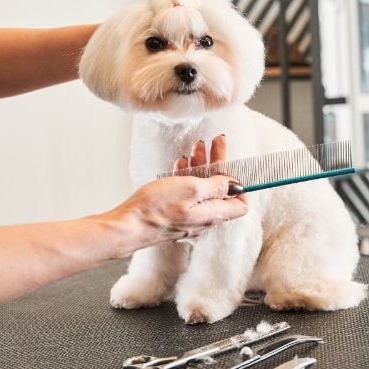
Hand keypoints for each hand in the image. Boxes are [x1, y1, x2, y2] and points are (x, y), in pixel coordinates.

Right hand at [112, 135, 246, 246]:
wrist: (127, 226)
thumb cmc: (157, 208)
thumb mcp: (192, 188)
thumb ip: (217, 186)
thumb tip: (236, 185)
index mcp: (213, 214)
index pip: (241, 204)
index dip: (240, 184)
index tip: (232, 165)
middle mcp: (204, 219)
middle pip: (220, 191)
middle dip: (218, 164)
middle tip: (215, 142)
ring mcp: (188, 218)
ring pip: (202, 191)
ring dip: (201, 167)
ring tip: (196, 148)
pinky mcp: (174, 216)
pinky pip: (187, 196)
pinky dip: (187, 178)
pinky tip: (180, 165)